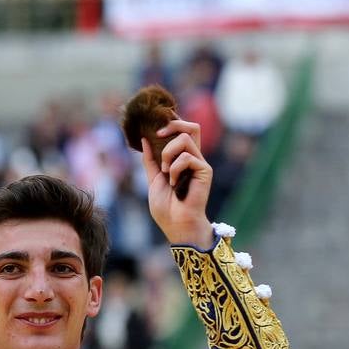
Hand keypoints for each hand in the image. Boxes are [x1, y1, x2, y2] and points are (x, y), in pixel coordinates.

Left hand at [140, 119, 213, 247]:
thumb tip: (144, 139)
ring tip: (165, 172)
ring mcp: (200, 163)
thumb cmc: (166, 208)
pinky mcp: (205, 170)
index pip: (182, 132)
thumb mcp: (152, 179)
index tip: (156, 130)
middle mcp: (193, 158)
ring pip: (185, 138)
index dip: (172, 123)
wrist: (176, 224)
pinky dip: (175, 169)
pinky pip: (187, 157)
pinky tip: (174, 183)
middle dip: (173, 125)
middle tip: (159, 135)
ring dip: (168, 153)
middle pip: (192, 126)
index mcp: (182, 159)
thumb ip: (150, 160)